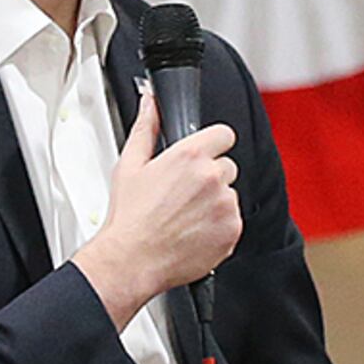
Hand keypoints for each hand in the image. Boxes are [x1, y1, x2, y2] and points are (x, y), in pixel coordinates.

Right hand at [74, 114, 240, 326]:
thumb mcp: (130, 165)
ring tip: (185, 216)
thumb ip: (147, 127)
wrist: (133, 260)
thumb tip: (150, 103)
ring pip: (231, 195)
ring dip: (215, 202)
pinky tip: (194, 231)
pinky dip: (219, 226)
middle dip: (210, 177)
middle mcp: (212, 178)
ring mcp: (225, 205)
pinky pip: (234, 221)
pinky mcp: (232, 231)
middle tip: (184, 194)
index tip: (204, 155)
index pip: (224, 134)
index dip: (213, 144)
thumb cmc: (129, 217)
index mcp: (190, 156)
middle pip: (227, 166)